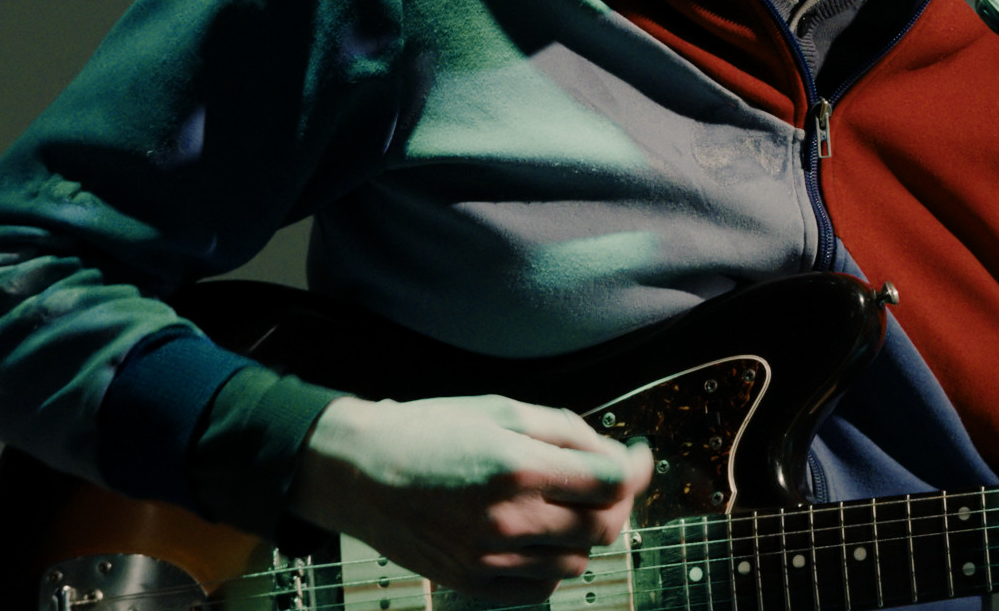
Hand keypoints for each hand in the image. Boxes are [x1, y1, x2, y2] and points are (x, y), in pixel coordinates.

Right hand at [289, 393, 652, 601]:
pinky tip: (542, 538)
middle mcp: (508, 519)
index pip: (612, 483)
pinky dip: (554, 566)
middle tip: (606, 481)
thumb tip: (614, 454)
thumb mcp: (503, 409)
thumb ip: (567, 432)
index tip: (638, 455)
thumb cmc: (430, 432)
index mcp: (519, 467)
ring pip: (576, 562)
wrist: (360, 471)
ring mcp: (489, 558)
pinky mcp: (472, 583)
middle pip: (603, 527)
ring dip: (586, 534)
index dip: (637, 467)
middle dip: (617, 502)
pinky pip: (540, 589)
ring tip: (567, 506)